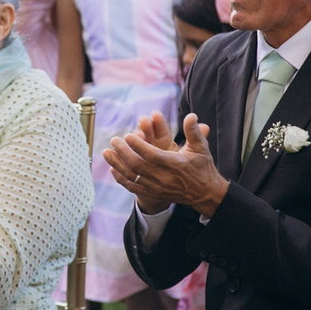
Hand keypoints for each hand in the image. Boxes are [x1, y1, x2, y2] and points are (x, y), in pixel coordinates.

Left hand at [104, 113, 228, 218]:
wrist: (204, 193)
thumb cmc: (202, 166)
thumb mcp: (201, 147)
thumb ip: (194, 131)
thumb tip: (191, 115)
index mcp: (175, 164)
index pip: (152, 155)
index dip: (138, 145)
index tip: (127, 135)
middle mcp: (164, 178)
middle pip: (138, 165)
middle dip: (123, 152)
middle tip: (113, 140)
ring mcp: (157, 188)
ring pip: (132, 176)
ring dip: (117, 164)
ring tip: (106, 152)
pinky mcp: (154, 194)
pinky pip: (133, 187)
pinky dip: (121, 179)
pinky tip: (113, 169)